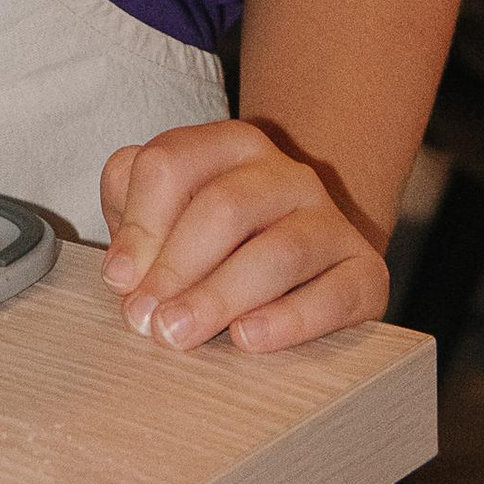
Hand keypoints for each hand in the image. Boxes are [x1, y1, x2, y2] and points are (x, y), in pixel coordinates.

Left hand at [100, 120, 387, 354]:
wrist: (313, 255)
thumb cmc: (221, 237)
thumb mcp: (170, 211)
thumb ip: (134, 214)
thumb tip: (124, 268)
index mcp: (229, 145)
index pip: (172, 164)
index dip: (139, 223)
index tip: (118, 279)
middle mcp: (284, 173)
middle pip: (223, 208)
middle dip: (175, 268)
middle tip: (144, 320)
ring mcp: (329, 220)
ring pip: (277, 252)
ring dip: (219, 297)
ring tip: (178, 333)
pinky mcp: (364, 272)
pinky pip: (333, 295)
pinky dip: (287, 320)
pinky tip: (246, 338)